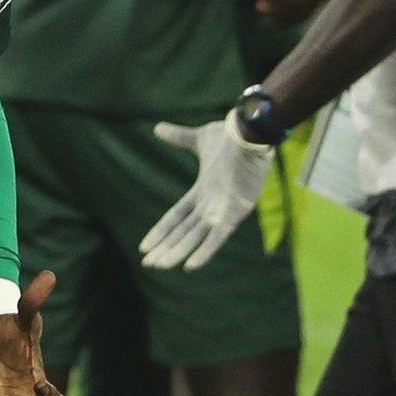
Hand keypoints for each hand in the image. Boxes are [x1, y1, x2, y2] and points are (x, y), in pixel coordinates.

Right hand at [141, 112, 275, 269]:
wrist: (251, 133)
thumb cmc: (231, 136)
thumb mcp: (200, 139)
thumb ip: (179, 137)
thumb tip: (157, 128)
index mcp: (202, 192)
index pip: (176, 216)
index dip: (161, 231)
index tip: (144, 245)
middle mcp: (211, 205)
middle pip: (182, 232)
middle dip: (165, 248)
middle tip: (148, 265)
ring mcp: (222, 210)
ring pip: (194, 237)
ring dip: (176, 252)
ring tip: (159, 267)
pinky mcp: (234, 211)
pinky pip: (217, 236)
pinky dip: (204, 251)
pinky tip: (190, 266)